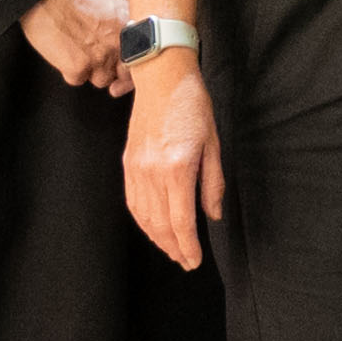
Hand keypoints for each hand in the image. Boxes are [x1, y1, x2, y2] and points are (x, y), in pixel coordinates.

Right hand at [21, 0, 133, 92]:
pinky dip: (70, 70)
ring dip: (91, 70)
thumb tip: (130, 39)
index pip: (144, 59)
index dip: (136, 70)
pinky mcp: (77, 69)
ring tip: (79, 49)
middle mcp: (118, 44)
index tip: (127, 75)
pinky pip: (78, 79)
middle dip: (112, 70)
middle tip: (99, 61)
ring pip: (101, 79)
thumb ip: (125, 23)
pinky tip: (65, 51)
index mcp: (130, 27)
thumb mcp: (112, 3)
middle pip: (123, 74)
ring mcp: (99, 59)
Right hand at [119, 52, 224, 268]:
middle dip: (173, 248)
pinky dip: (142, 220)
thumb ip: (212, 183)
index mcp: (178, 168)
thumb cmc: (193, 107)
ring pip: (143, 216)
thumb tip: (212, 216)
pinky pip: (132, 201)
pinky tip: (152, 228)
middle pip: (160, 224)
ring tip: (171, 251)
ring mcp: (136, 169)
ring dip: (156, 238)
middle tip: (185, 262)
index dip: (187, 246)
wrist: (161, 78)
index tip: (194, 261)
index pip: (181, 220)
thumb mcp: (214, 143)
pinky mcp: (127, 163)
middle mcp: (152, 173)